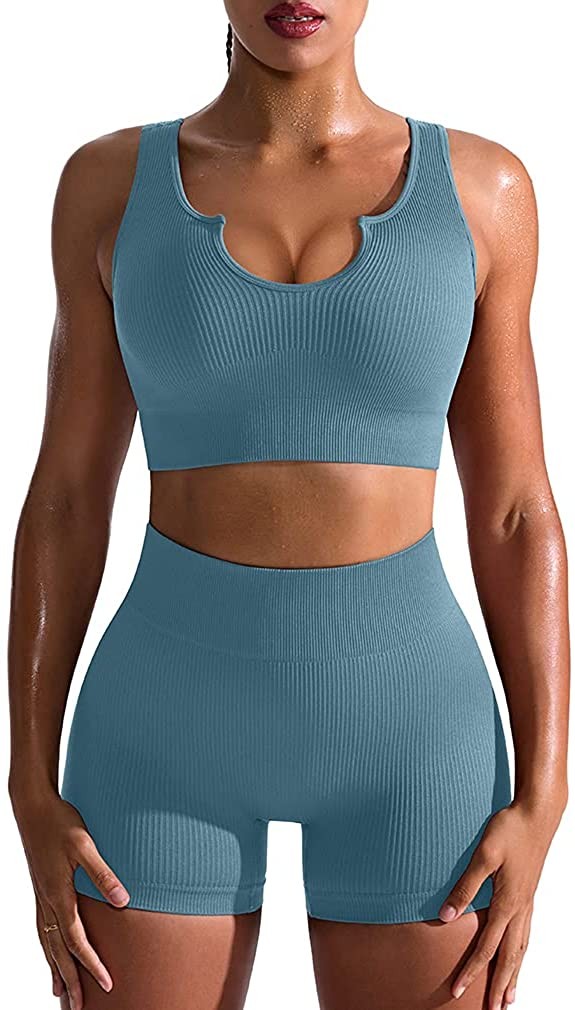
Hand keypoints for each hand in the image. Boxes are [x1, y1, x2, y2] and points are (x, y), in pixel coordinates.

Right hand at [12, 791, 129, 1009]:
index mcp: (59, 895)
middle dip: (71, 981)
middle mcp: (47, 902)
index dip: (92, 964)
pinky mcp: (40, 890)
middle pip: (58, 952)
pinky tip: (50, 955)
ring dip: (55, 971)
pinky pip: (41, 930)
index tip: (108, 985)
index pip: (76, 940)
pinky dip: (46, 950)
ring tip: (60, 996)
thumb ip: (103, 874)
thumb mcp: (85, 844)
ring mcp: (41, 898)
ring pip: (47, 945)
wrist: (32, 807)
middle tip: (79, 1009)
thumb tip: (124, 901)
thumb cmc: (60, 823)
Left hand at [438, 798, 564, 1009]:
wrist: (538, 814)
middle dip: (499, 986)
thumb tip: (447, 917)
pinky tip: (518, 954)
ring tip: (510, 997)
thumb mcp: (483, 855)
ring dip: (513, 974)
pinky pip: (526, 934)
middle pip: (509, 957)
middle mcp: (520, 909)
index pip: (486, 947)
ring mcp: (528, 903)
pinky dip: (521, 952)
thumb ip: (465, 887)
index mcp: (507, 903)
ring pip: (521, 948)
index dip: (471, 971)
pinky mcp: (530, 895)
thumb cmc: (509, 829)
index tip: (458, 991)